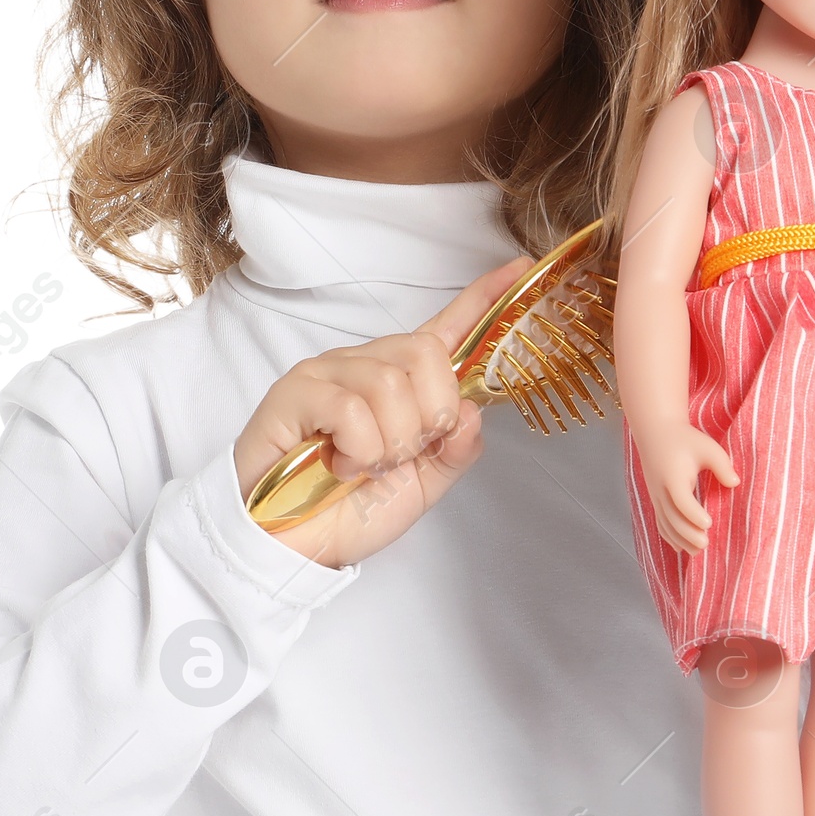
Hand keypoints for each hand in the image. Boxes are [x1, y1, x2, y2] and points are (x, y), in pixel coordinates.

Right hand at [232, 257, 531, 568]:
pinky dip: (359, 448)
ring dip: (390, 443)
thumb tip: (472, 411)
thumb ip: (455, 449)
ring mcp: (327, 373)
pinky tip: (340, 463)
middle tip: (400, 453)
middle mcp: (364, 365)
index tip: (520, 268)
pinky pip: (352, 407)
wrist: (294, 547)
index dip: (483, 299)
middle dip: (428, 415)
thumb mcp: (423, 485)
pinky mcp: (295, 392)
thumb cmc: (348, 511)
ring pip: (390, 384)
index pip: (446, 329)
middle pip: (425, 353)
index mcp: (400, 382)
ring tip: (364, 466)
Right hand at [632, 420, 739, 554]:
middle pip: (672, 517)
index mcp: (673, 475)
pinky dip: (670, 537)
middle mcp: (661, 489)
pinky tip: (682, 548)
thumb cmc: (686, 440)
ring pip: (665, 524)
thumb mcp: (708, 447)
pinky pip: (660, 523)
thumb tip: (735, 483)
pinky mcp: (655, 500)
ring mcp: (655, 496)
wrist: (656, 433)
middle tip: (705, 544)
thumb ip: (722, 465)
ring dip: (680, 540)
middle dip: (687, 533)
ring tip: (697, 551)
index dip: (693, 514)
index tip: (708, 524)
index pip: (681, 499)